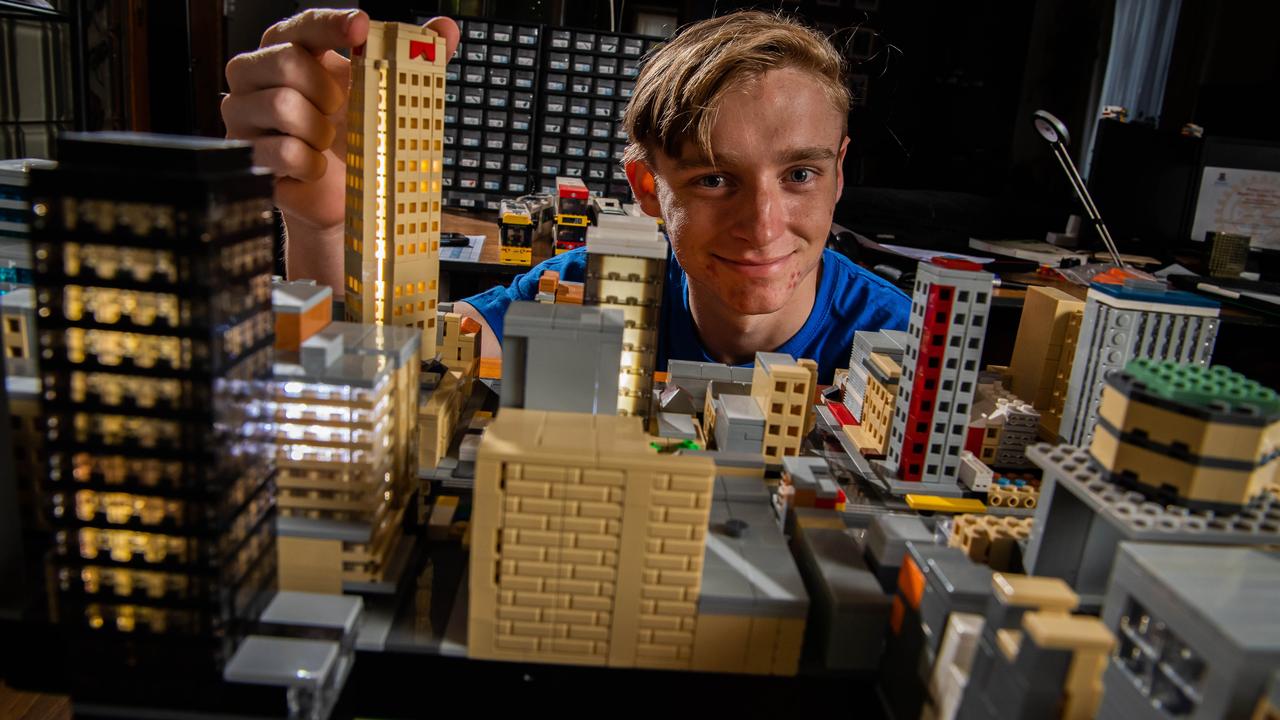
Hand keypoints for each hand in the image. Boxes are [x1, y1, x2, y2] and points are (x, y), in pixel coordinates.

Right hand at [222, 9, 458, 284]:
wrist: (341, 196)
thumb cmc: (354, 138)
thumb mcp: (385, 95)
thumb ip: (413, 59)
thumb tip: (445, 30)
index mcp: (290, 49)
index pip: (304, 24)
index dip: (331, 23)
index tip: (362, 27)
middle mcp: (257, 75)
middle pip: (286, 61)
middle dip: (325, 90)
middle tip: (340, 110)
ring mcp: (244, 114)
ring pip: (282, 105)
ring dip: (319, 130)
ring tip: (327, 141)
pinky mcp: (247, 154)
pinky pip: (282, 151)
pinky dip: (311, 163)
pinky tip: (317, 167)